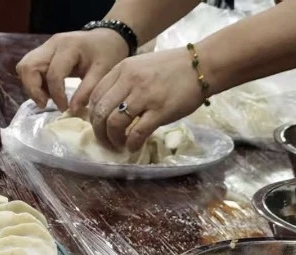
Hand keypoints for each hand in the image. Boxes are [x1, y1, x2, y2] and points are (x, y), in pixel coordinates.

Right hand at [16, 29, 130, 112]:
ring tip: (46, 97)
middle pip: (28, 66)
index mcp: (69, 47)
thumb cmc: (107, 54)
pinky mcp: (43, 51)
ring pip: (24, 66)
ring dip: (31, 85)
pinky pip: (29, 67)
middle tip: (46, 103)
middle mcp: (52, 44)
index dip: (56, 95)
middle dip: (33, 89)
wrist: (107, 38)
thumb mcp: (103, 72)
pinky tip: (48, 90)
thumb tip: (72, 110)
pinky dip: (34, 81)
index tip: (64, 108)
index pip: (53, 74)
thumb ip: (87, 91)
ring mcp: (45, 46)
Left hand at [86, 48, 206, 151]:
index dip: (92, 116)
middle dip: (99, 132)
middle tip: (106, 142)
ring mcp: (145, 95)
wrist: (202, 65)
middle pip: (100, 112)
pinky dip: (131, 144)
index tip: (98, 126)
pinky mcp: (160, 110)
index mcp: (122, 69)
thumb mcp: (141, 66)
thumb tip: (108, 107)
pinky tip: (133, 147)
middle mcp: (130, 81)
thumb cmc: (173, 68)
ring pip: (114, 123)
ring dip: (113, 140)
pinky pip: (137, 132)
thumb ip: (123, 82)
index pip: (95, 96)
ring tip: (119, 145)